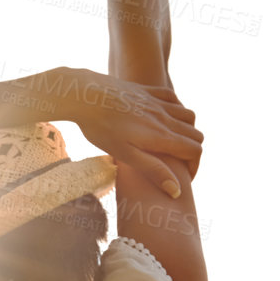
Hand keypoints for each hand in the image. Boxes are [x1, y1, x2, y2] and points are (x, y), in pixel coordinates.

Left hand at [63, 69, 201, 196]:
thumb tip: (176, 190)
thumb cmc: (100, 128)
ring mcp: (157, 101)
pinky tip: (165, 117)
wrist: (84, 94)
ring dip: (187, 130)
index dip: (194, 167)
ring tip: (172, 143)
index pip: (194, 151)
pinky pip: (174, 98)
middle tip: (178, 164)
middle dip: (193, 151)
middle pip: (195, 134)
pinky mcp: (147, 90)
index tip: (183, 178)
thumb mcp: (125, 154)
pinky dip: (178, 109)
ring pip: (188, 115)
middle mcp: (164, 117)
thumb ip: (152, 171)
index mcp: (161, 135)